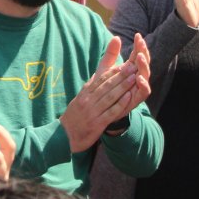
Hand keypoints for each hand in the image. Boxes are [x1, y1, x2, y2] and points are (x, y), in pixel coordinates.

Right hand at [59, 34, 150, 151]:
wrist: (66, 135)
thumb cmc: (75, 115)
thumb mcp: (80, 98)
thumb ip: (91, 87)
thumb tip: (99, 74)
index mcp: (84, 94)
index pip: (100, 79)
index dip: (113, 71)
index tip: (124, 64)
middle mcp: (88, 101)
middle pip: (106, 86)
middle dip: (120, 76)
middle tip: (132, 67)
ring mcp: (92, 112)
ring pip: (110, 97)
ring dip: (122, 87)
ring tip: (133, 78)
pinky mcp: (97, 124)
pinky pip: (111, 112)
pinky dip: (120, 104)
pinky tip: (128, 97)